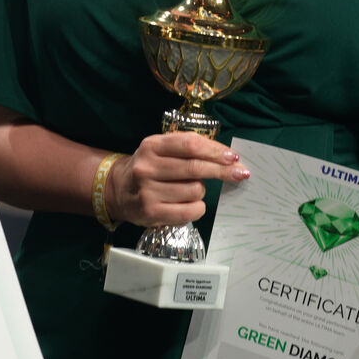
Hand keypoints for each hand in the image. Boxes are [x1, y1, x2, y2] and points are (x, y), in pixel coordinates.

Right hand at [106, 133, 249, 227]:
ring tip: (190, 189)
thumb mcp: (162, 148)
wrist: (118, 190)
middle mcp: (147, 168)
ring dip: (202, 191)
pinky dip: (198, 208)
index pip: (190, 145)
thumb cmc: (149, 166)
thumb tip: (228, 156)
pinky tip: (191, 204)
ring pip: (195, 191)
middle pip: (196, 168)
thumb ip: (190, 146)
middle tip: (240, 173)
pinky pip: (190, 211)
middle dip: (222, 171)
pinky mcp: (152, 213)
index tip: (233, 156)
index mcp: (152, 146)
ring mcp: (148, 192)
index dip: (215, 150)